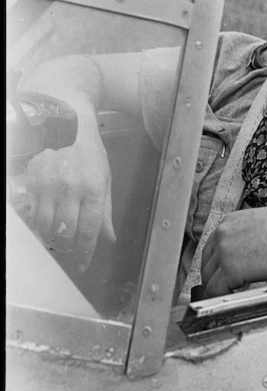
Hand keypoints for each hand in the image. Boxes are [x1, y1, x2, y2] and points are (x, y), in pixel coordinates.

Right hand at [10, 131, 115, 272]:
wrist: (65, 125)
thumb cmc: (89, 153)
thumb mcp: (105, 178)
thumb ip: (105, 211)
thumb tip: (110, 238)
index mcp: (93, 188)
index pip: (89, 229)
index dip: (86, 252)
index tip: (83, 265)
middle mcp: (71, 189)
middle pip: (66, 232)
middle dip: (68, 250)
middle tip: (69, 256)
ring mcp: (48, 186)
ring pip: (46, 227)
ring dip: (51, 241)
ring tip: (57, 243)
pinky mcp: (31, 183)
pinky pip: (31, 215)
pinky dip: (36, 227)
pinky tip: (43, 229)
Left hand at [201, 201, 266, 296]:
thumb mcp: (263, 226)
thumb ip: (248, 238)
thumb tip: (248, 255)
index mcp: (231, 221)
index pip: (211, 247)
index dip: (216, 264)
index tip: (221, 274)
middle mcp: (223, 232)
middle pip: (206, 263)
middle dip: (214, 277)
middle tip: (225, 289)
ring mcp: (224, 250)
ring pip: (209, 279)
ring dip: (219, 289)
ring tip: (231, 296)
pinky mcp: (231, 269)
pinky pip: (217, 290)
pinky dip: (223, 297)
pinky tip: (236, 298)